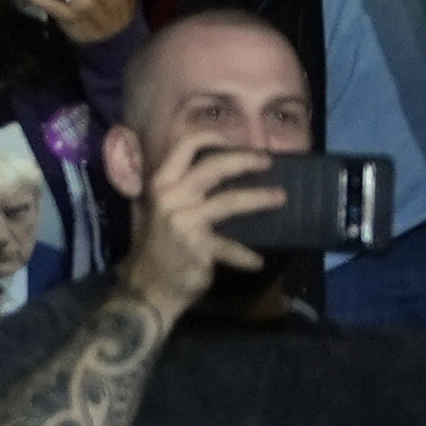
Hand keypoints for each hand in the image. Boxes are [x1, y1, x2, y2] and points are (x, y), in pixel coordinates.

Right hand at [123, 132, 284, 319]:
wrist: (144, 289)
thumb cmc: (160, 246)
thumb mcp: (162, 210)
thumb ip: (182, 188)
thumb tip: (223, 165)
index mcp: (161, 184)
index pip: (184, 146)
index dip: (212, 136)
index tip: (236, 139)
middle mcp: (168, 198)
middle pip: (214, 166)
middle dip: (246, 160)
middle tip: (268, 162)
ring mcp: (182, 222)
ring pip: (230, 201)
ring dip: (260, 199)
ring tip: (280, 198)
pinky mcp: (196, 247)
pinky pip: (230, 247)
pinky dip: (245, 255)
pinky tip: (258, 261)